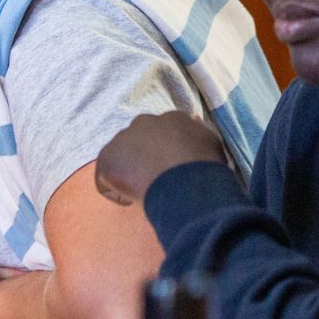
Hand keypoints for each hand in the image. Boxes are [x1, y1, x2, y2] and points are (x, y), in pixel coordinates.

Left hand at [94, 111, 227, 206]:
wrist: (185, 181)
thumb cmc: (205, 167)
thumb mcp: (212, 143)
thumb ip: (198, 132)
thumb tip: (192, 121)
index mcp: (171, 118)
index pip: (161, 132)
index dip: (163, 152)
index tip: (170, 168)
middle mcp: (144, 122)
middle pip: (137, 142)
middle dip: (142, 159)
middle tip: (155, 180)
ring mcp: (122, 139)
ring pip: (120, 159)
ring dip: (129, 174)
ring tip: (145, 192)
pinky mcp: (107, 159)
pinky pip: (106, 179)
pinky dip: (117, 193)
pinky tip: (133, 200)